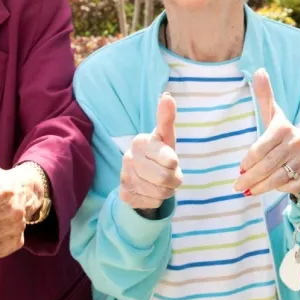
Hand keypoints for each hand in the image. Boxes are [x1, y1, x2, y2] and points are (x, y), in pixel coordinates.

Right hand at [119, 93, 181, 209]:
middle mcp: (128, 158)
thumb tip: (167, 96)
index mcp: (140, 142)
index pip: (170, 160)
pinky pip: (151, 203)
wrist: (141, 177)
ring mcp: (125, 177)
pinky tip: (150, 191)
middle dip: (173, 179)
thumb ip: (166, 118)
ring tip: (160, 182)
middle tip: (169, 174)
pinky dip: (155, 200)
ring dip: (166, 190)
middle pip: (165, 178)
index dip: (174, 164)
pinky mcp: (124, 195)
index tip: (170, 160)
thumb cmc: (159, 154)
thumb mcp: (166, 138)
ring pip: (159, 193)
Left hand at [234, 69, 299, 195]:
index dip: (248, 162)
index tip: (240, 170)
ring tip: (248, 191)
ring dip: (260, 187)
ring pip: (278, 177)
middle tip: (237, 187)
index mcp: (284, 128)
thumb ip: (264, 96)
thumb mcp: (274, 117)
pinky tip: (272, 189)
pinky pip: (291, 186)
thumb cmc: (285, 137)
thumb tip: (259, 70)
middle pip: (267, 165)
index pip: (259, 149)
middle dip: (250, 178)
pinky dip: (280, 190)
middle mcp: (298, 141)